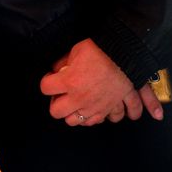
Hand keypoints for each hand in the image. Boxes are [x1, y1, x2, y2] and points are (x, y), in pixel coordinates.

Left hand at [40, 39, 158, 126]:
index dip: (47, 81)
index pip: (45, 88)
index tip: (52, 78)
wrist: (127, 55)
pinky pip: (100, 121)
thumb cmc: (101, 49)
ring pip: (77, 122)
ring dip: (75, 114)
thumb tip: (57, 70)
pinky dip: (99, 117)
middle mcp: (79, 98)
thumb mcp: (77, 50)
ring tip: (78, 104)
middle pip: (56, 112)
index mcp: (69, 81)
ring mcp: (94, 106)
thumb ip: (64, 62)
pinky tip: (98, 109)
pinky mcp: (110, 108)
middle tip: (62, 95)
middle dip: (57, 104)